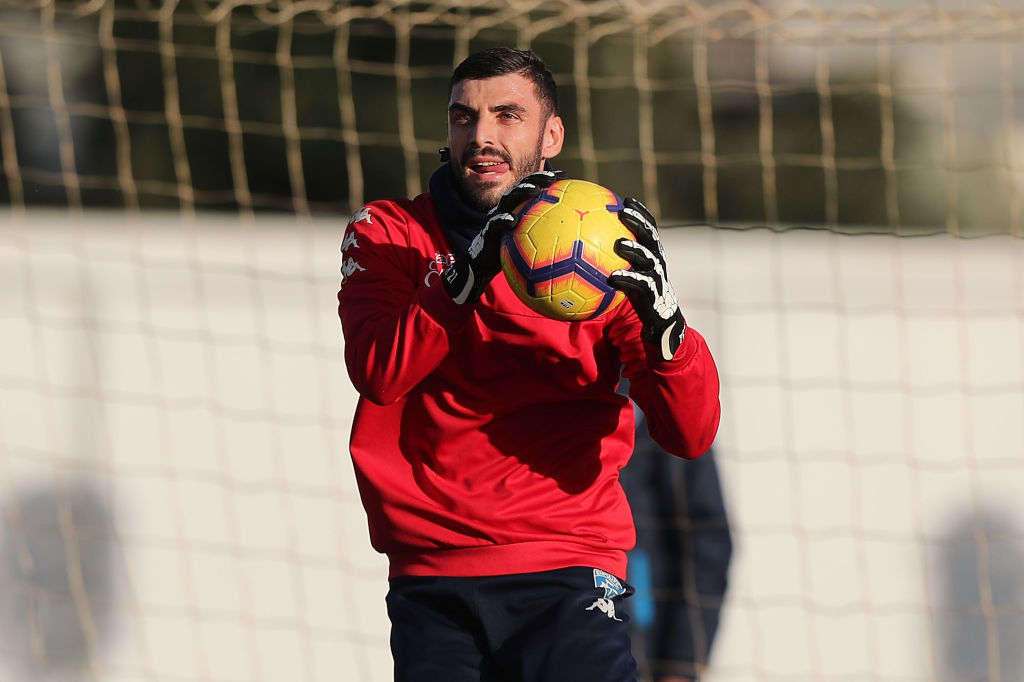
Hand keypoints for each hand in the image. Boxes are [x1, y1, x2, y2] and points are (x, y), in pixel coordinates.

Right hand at [443, 170, 561, 303]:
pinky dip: (503, 220)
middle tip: (551, 177)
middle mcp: (507, 208)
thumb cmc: (509, 253)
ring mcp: (496, 217)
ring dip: (521, 193)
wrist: (483, 264)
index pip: (532, 187)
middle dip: (535, 178)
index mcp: (517, 208)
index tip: (565, 174)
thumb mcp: (528, 243)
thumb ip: (545, 235)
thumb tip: (572, 240)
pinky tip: (513, 220)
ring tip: (535, 190)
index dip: (546, 178)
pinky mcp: (487, 230)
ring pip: (508, 200)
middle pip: (521, 187)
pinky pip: (495, 223)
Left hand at [608, 197, 685, 360]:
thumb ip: (615, 258)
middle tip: (623, 212)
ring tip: (620, 243)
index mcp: (652, 251)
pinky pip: (639, 284)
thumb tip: (586, 246)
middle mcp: (657, 260)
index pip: (650, 226)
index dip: (641, 211)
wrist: (659, 317)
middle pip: (651, 235)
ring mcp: (656, 276)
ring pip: (648, 257)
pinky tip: (612, 276)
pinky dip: (626, 278)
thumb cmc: (638, 291)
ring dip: (634, 249)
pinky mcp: (652, 292)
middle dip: (639, 222)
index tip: (627, 199)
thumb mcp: (631, 271)